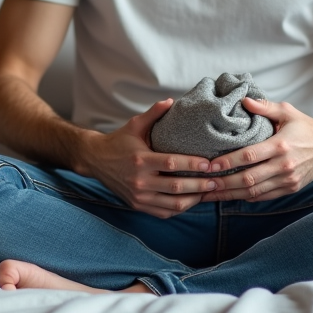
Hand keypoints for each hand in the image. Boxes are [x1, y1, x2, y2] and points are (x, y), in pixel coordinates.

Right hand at [80, 98, 222, 218]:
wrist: (95, 160)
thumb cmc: (119, 141)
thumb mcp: (134, 125)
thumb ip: (154, 113)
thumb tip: (172, 100)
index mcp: (140, 159)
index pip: (172, 164)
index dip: (192, 164)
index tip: (209, 164)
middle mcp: (139, 180)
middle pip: (176, 187)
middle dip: (200, 184)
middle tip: (217, 180)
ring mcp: (139, 196)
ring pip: (172, 204)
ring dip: (194, 199)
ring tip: (209, 191)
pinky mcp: (138, 205)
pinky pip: (164, 212)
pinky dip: (180, 208)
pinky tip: (192, 200)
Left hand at [200, 97, 312, 202]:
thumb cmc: (306, 127)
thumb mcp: (287, 111)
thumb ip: (264, 106)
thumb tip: (243, 100)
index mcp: (281, 145)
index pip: (249, 156)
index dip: (227, 162)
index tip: (209, 165)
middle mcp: (284, 165)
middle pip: (248, 178)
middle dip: (223, 183)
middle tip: (203, 184)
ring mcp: (288, 180)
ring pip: (254, 191)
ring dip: (231, 194)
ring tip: (211, 194)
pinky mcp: (291, 188)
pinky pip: (264, 196)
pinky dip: (246, 197)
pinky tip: (230, 195)